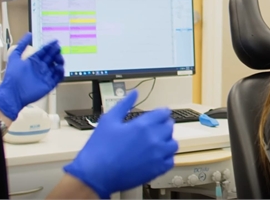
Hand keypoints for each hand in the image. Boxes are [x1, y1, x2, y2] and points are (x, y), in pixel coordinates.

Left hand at [0, 33, 63, 119]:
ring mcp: (44, 76)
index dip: (49, 46)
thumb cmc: (12, 76)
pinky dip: (60, 73)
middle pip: (51, 58)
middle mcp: (39, 68)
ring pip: (56, 67)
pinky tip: (59, 68)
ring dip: (59, 62)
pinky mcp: (48, 85)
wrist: (13, 92)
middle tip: (58, 49)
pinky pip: (57, 78)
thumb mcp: (15, 57)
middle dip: (56, 53)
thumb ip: (22, 45)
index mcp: (33, 61)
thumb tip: (29, 34)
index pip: (44, 52)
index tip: (55, 41)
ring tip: (59, 59)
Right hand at [63, 91, 178, 198]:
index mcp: (143, 125)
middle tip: (153, 128)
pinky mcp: (156, 170)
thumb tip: (134, 93)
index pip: (164, 113)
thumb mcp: (109, 120)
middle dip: (163, 125)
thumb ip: (124, 104)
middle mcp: (154, 139)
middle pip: (169, 126)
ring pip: (173, 144)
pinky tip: (156, 157)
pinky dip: (166, 157)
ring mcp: (157, 155)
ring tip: (156, 143)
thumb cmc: (100, 148)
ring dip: (166, 141)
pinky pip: (170, 161)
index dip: (160, 113)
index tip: (157, 115)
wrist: (96, 175)